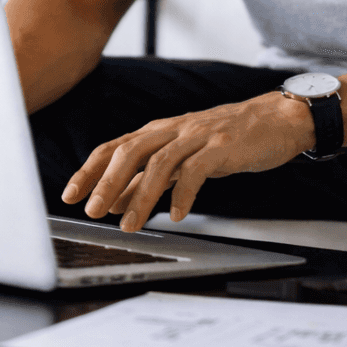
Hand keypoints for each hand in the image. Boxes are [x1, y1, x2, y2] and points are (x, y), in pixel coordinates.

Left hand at [60, 92, 314, 231]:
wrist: (277, 120)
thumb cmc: (227, 140)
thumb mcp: (182, 157)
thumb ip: (148, 178)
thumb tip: (114, 201)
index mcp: (159, 132)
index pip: (113, 148)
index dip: (89, 171)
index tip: (70, 196)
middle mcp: (173, 130)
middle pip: (129, 151)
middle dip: (106, 182)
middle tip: (92, 212)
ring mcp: (198, 136)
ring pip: (160, 163)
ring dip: (141, 196)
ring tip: (130, 226)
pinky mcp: (222, 147)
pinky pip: (197, 170)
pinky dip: (184, 193)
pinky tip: (179, 215)